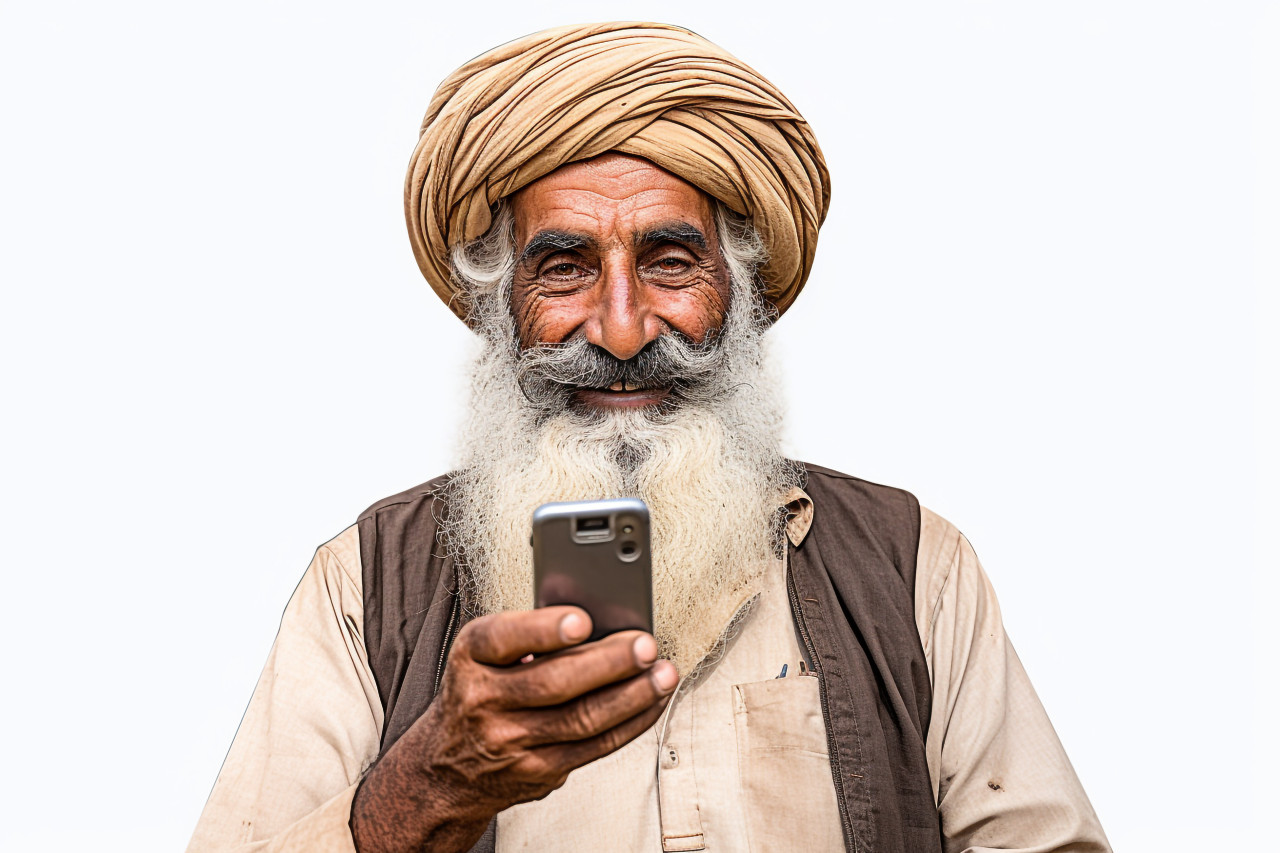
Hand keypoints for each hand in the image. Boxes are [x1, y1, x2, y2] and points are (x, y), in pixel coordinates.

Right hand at [350, 606, 677, 851]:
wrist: (447, 765)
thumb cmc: (480, 689)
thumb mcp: (484, 654)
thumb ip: (530, 637)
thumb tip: (600, 621)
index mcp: (470, 657)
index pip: (503, 639)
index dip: (544, 630)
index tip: (582, 620)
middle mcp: (483, 701)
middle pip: (553, 683)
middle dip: (607, 663)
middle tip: (645, 645)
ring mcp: (510, 742)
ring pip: (581, 719)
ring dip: (631, 696)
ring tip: (663, 673)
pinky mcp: (537, 771)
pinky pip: (593, 746)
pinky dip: (630, 722)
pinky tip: (651, 702)